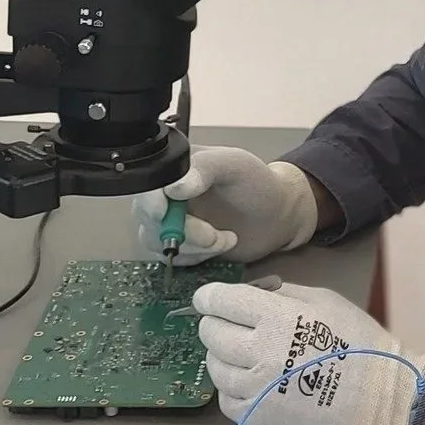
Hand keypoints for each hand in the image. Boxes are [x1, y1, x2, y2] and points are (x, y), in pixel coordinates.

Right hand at [131, 146, 319, 265]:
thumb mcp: (234, 165)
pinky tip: (219, 247)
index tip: (164, 214)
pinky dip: (195, 258)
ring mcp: (171, 224)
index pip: (147, 188)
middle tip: (214, 235)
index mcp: (173, 171)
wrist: (277, 215)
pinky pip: (172, 259)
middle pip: (149, 219)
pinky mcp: (181, 247)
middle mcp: (165, 197)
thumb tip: (174, 188)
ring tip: (226, 239)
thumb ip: (204, 168)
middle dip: (183, 232)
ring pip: (157, 242)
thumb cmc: (257, 184)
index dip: (153, 204)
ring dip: (193, 248)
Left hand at [192, 280, 424, 424]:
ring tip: (243, 357)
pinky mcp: (260, 416)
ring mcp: (257, 386)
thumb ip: (281, 293)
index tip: (210, 300)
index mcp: (274, 316)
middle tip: (232, 328)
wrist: (384, 397)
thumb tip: (251, 291)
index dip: (209, 297)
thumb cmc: (358, 342)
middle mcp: (258, 349)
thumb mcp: (324, 300)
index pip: (218, 300)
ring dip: (222, 358)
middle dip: (217, 325)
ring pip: (214, 367)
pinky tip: (250, 383)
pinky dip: (232, 390)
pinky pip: (226, 400)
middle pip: (210, 333)